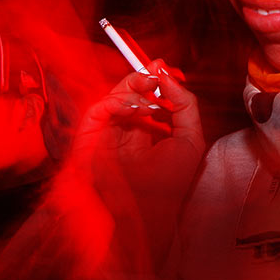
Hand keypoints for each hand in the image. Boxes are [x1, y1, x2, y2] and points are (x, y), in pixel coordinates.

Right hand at [71, 59, 204, 267]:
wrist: (147, 212)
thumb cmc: (168, 183)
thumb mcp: (190, 139)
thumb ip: (186, 105)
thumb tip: (169, 77)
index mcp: (144, 130)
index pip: (145, 95)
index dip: (153, 79)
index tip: (162, 67)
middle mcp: (123, 129)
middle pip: (126, 90)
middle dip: (141, 77)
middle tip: (155, 71)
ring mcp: (106, 133)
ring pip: (112, 95)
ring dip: (132, 89)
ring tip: (150, 97)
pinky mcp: (89, 138)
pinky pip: (98, 109)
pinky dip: (118, 103)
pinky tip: (137, 109)